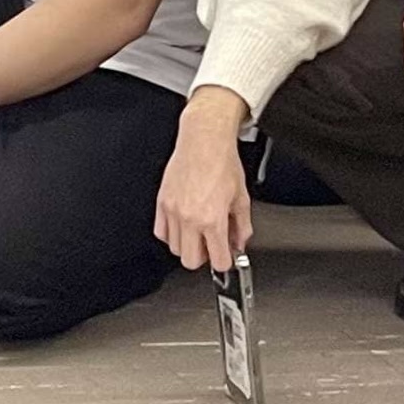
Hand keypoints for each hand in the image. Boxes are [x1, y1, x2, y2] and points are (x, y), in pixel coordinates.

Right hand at [154, 90, 257, 271]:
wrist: (204, 141)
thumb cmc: (222, 163)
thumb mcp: (242, 199)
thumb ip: (242, 227)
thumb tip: (238, 242)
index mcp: (212, 220)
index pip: (218, 261)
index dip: (224, 261)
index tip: (226, 255)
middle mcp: (190, 218)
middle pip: (190, 261)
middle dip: (203, 257)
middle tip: (211, 245)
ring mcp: (172, 211)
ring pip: (174, 248)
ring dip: (188, 245)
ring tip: (198, 232)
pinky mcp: (161, 202)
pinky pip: (161, 231)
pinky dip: (171, 233)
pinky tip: (183, 224)